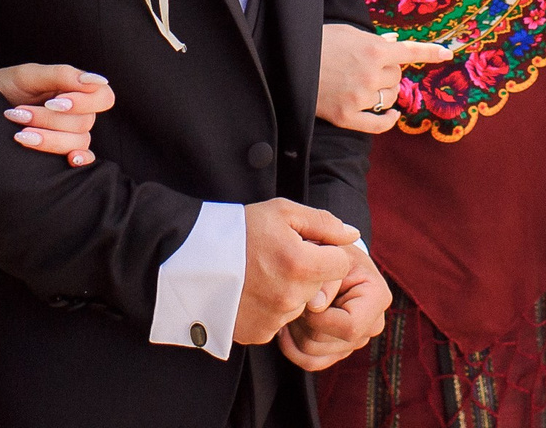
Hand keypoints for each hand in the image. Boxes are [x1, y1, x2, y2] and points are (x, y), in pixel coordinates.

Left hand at [0, 63, 114, 166]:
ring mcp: (70, 135)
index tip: (53, 102)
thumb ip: (62, 75)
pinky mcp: (60, 153)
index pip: (103, 97)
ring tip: (19, 134)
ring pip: (78, 142)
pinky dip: (79, 161)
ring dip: (49, 139)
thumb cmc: (4, 87)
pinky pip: (82, 159)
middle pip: (85, 122)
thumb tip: (95, 80)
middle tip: (19, 114)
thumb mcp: (28, 76)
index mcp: (74, 89)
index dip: (84, 102)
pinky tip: (69, 161)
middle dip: (49, 120)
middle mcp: (77, 113)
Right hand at [234, 199, 358, 345]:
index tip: (303, 246)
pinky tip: (252, 292)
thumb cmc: (239, 229)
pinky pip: (278, 322)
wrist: (192, 257)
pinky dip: (270, 309)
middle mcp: (290, 297)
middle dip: (308, 273)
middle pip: (320, 287)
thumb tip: (352, 235)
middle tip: (278, 258)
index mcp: (300, 263)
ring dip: (290, 292)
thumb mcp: (282, 212)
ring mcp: (274, 319)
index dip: (325, 252)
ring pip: (300, 306)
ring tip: (261, 274)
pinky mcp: (258, 333)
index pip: (340, 264)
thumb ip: (323, 223)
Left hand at [276, 245, 390, 370]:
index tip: (304, 299)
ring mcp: (357, 340)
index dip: (320, 318)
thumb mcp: (329, 251)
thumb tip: (316, 306)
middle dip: (303, 322)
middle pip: (326, 343)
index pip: (350, 326)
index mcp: (378, 297)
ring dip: (294, 331)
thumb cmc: (328, 250)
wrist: (326, 256)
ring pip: (313, 354)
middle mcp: (373, 323)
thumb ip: (326, 276)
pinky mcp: (339, 350)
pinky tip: (287, 326)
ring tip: (292, 307)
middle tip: (293, 299)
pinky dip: (291, 347)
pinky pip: (310, 362)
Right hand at [318, 24, 452, 133]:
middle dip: (388, 72)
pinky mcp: (347, 117)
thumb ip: (374, 40)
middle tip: (368, 66)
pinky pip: (378, 124)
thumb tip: (395, 43)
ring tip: (364, 83)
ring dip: (384, 92)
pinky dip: (388, 120)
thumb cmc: (318, 43)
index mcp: (373, 50)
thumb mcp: (347, 34)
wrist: (287, 65)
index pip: (410, 52)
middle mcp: (371, 75)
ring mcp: (360, 98)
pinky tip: (393, 117)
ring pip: (389, 98)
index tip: (448, 54)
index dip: (431, 53)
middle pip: (397, 77)